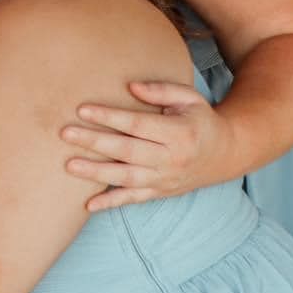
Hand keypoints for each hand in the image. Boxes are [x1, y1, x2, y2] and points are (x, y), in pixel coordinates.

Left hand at [60, 81, 232, 210]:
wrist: (227, 154)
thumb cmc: (200, 120)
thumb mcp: (189, 98)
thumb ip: (161, 91)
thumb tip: (131, 87)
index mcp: (179, 133)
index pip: (137, 125)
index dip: (110, 117)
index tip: (82, 109)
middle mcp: (172, 159)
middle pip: (128, 151)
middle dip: (95, 142)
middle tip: (65, 134)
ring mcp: (166, 179)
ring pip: (128, 178)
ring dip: (97, 173)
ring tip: (69, 165)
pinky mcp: (161, 192)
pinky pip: (134, 199)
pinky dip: (111, 203)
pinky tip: (89, 205)